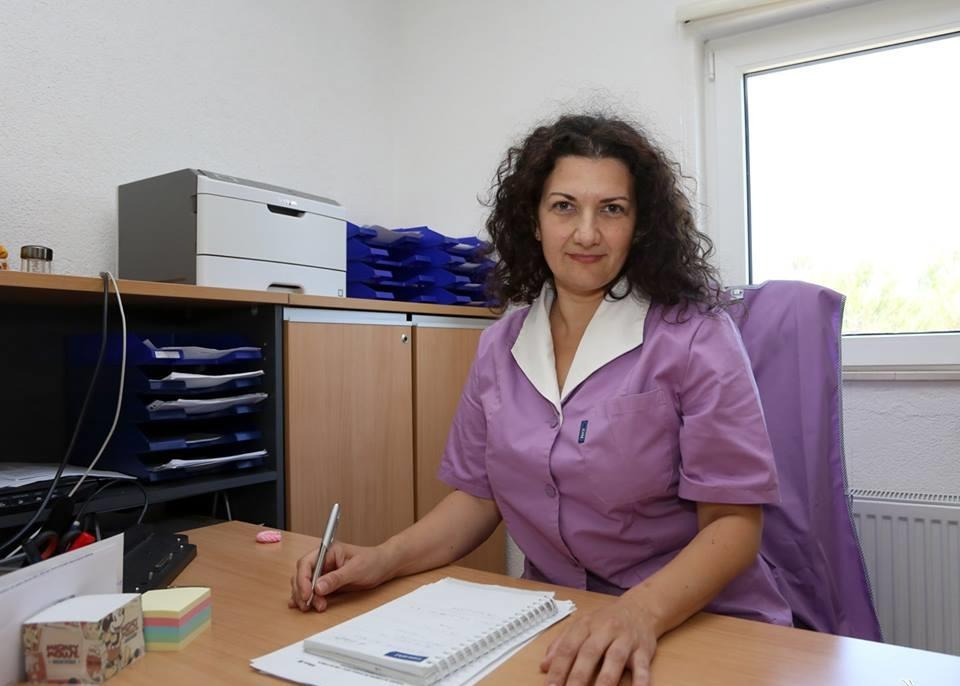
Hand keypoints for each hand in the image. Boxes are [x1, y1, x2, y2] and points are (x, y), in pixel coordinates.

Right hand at [288, 541, 393, 611]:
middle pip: (301, 575)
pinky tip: (307, 605)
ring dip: (305, 597)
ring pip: (304, 584)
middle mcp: (323, 561)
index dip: (303, 579)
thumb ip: (336, 578)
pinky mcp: (327, 583)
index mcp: (327, 551)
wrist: (384, 567)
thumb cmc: (372, 562)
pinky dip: (308, 599)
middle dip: (302, 591)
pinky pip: (312, 591)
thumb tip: (318, 587)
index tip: (307, 593)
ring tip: (317, 607)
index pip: (306, 563)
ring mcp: (324, 572)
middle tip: (309, 604)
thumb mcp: (355, 570)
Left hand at [540, 597, 657, 685]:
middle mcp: (605, 630)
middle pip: (590, 653)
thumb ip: (561, 644)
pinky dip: (641, 682)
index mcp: (585, 626)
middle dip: (578, 677)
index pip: (568, 647)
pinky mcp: (644, 650)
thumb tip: (544, 666)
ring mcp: (625, 639)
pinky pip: (643, 667)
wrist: (639, 608)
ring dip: (605, 681)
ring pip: (615, 659)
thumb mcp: (581, 626)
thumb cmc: (605, 621)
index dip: (558, 668)